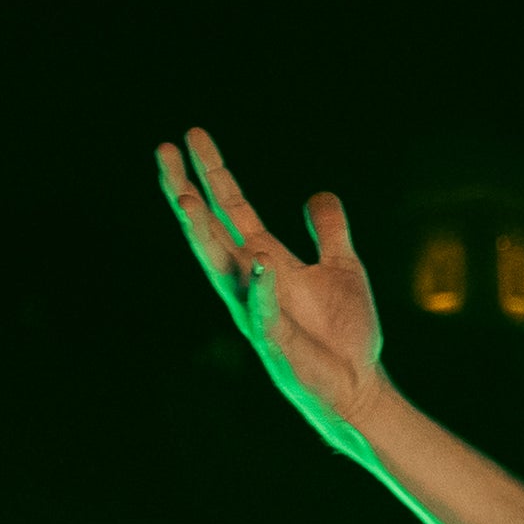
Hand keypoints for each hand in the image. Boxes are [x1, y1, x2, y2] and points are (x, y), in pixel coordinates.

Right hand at [156, 125, 386, 433]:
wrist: (359, 387)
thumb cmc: (346, 334)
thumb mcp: (343, 267)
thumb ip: (329, 231)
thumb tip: (317, 194)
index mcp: (264, 260)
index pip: (230, 208)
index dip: (213, 172)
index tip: (192, 135)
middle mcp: (251, 282)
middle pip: (209, 230)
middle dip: (185, 192)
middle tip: (163, 151)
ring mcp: (257, 312)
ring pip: (219, 267)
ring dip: (201, 234)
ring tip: (185, 197)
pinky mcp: (275, 343)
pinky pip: (263, 312)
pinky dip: (261, 288)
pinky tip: (259, 261)